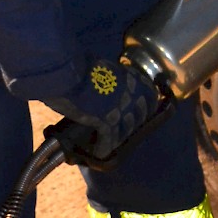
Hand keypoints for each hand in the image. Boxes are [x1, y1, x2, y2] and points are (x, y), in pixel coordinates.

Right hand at [46, 58, 166, 168]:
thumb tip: (110, 87)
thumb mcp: (104, 67)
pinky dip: (102, 147)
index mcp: (131, 77)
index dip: (145, 107)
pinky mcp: (107, 122)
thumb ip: (113, 79)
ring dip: (118, 138)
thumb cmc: (79, 66)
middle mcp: (131, 93)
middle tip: (122, 130)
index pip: (150, 96)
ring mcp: (121, 108)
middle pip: (140, 117)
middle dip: (132, 125)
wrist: (67, 72)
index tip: (140, 113)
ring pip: (126, 131)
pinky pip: (109, 141)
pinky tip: (98, 151)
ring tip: (110, 142)